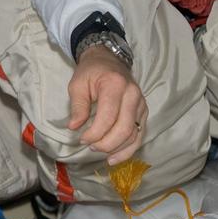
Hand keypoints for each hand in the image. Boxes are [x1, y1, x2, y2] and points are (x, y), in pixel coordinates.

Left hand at [66, 47, 147, 165]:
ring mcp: (141, 104)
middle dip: (106, 143)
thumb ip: (78, 106)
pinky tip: (114, 157)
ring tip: (100, 154)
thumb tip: (74, 127)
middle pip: (124, 128)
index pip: (108, 116)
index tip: (81, 139)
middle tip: (90, 147)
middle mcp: (133, 95)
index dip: (95, 133)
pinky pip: (139, 135)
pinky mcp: (143, 112)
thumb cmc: (91, 72)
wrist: (108, 60)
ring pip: (134, 135)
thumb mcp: (78, 84)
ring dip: (117, 149)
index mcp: (115, 85)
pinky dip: (128, 149)